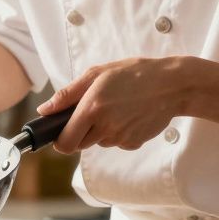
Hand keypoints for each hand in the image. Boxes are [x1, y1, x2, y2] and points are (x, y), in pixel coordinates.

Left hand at [37, 57, 189, 153]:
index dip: (59, 140)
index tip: (61, 130)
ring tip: (115, 107)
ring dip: (99, 130)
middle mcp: (105, 127)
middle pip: (79, 145)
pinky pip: (116, 142)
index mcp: (92, 109)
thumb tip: (45, 110)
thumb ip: (67, 94)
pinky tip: (128, 115)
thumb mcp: (97, 74)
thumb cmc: (134, 74)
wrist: (173, 85)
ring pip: (98, 142)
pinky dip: (117, 132)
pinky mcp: (134, 143)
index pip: (64, 143)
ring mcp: (121, 138)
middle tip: (93, 110)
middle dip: (80, 132)